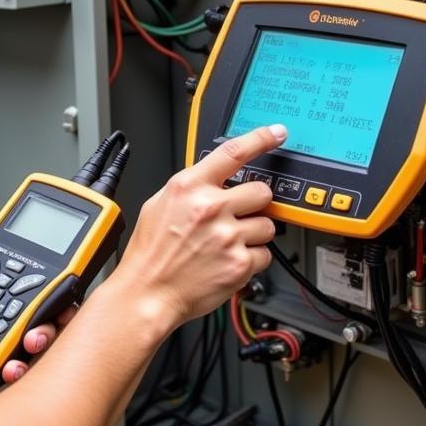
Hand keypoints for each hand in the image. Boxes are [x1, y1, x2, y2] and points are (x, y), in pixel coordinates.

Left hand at [0, 281, 70, 405]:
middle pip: (27, 327)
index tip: (48, 303)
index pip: (15, 298)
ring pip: (22, 354)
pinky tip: (7, 373)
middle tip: (34, 335)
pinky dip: (12, 376)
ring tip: (19, 355)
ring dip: (28, 355)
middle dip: (42, 329)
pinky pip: (3, 380)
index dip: (37, 300)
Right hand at [114, 124, 285, 331]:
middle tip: (238, 216)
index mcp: (189, 187)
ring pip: (267, 225)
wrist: (148, 292)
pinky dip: (251, 260)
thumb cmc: (151, 253)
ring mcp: (228, 236)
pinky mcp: (240, 264)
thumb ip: (190, 188)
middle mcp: (211, 208)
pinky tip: (228, 262)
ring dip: (254, 234)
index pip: (233, 152)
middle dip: (255, 203)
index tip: (277, 133)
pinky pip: (264, 255)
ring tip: (229, 243)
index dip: (261, 139)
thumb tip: (213, 179)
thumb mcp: (159, 204)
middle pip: (261, 191)